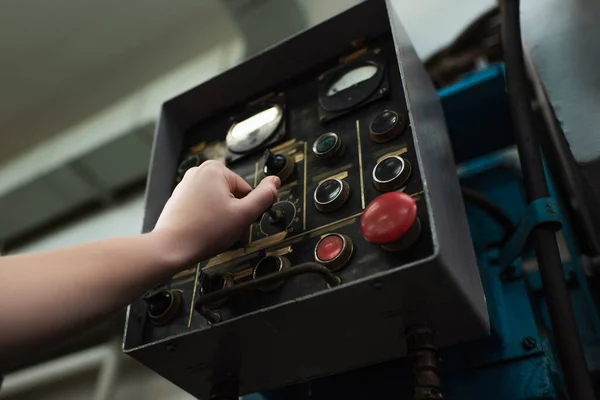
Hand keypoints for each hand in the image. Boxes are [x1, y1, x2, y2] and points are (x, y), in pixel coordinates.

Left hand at [151, 160, 279, 265]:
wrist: (171, 248)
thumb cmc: (206, 231)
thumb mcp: (244, 215)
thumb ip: (264, 197)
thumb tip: (275, 181)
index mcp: (215, 169)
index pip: (246, 191)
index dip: (246, 210)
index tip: (237, 223)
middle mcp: (198, 172)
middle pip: (231, 195)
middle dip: (233, 214)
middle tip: (225, 229)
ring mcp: (186, 185)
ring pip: (217, 203)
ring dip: (221, 218)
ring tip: (212, 232)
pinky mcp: (179, 199)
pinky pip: (203, 208)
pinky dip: (206, 220)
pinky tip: (202, 232)